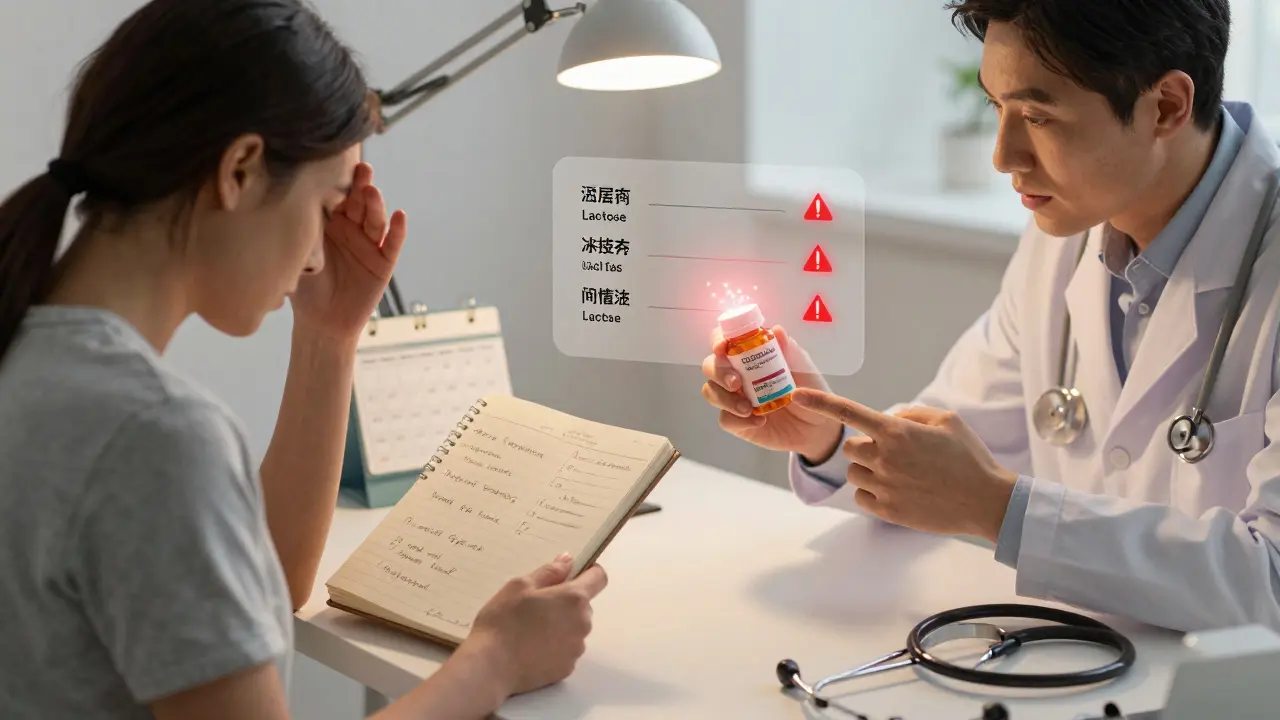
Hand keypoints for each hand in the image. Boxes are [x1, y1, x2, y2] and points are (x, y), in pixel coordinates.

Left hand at [290, 162, 406, 338]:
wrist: (321, 323)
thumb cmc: (304, 289)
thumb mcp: (298, 254)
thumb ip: (301, 230)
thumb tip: (289, 202)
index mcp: (326, 222)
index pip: (334, 196)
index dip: (337, 182)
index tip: (336, 163)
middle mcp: (349, 228)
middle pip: (358, 202)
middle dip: (360, 185)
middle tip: (361, 168)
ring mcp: (368, 244)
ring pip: (374, 219)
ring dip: (375, 204)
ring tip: (372, 192)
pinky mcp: (383, 262)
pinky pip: (392, 244)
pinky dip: (398, 230)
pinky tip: (400, 216)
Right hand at [465, 553, 607, 695]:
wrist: (490, 666)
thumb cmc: (503, 621)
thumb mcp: (520, 586)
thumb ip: (549, 572)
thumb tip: (568, 561)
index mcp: (574, 598)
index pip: (598, 578)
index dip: (589, 573)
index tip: (573, 574)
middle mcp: (582, 623)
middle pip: (583, 606)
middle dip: (566, 602)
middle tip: (537, 605)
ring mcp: (576, 648)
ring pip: (575, 629)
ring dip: (561, 625)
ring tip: (531, 630)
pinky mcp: (567, 668)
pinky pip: (566, 650)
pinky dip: (555, 647)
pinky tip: (531, 648)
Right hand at [700, 325, 843, 461]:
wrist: (818, 425)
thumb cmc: (810, 389)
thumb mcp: (804, 368)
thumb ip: (790, 350)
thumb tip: (777, 330)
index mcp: (750, 355)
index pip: (724, 341)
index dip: (718, 340)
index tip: (722, 347)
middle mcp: (737, 373)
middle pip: (710, 366)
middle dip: (718, 372)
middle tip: (736, 383)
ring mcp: (734, 398)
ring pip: (710, 392)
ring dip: (724, 398)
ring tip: (748, 409)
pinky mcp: (737, 421)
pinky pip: (725, 419)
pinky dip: (737, 420)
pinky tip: (758, 421)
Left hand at [791, 388, 1017, 541]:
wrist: (985, 501)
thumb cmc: (969, 457)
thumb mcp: (946, 420)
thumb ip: (910, 414)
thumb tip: (887, 418)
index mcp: (896, 432)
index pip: (848, 412)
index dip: (819, 402)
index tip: (795, 395)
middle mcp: (884, 458)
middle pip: (850, 447)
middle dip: (866, 447)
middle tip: (895, 454)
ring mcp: (883, 486)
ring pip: (854, 472)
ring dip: (869, 470)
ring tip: (902, 474)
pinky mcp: (886, 510)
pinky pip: (861, 496)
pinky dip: (872, 492)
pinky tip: (897, 491)